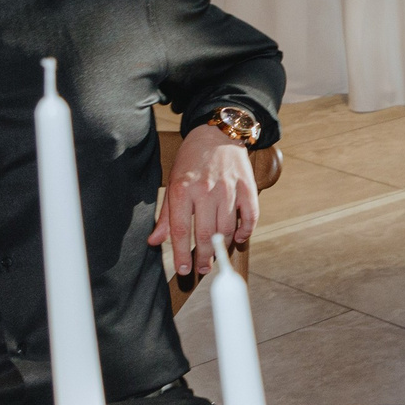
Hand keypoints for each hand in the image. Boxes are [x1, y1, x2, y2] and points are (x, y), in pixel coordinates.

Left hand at [148, 124, 260, 276]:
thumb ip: (166, 215)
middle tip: (203, 268)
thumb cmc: (192, 160)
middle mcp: (206, 190)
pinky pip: (250, 217)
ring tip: (218, 255)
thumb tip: (154, 241)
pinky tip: (239, 238)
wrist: (218, 134)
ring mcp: (229, 189)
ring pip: (228, 229)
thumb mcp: (173, 184)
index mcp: (183, 190)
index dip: (182, 254)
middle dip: (204, 257)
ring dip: (223, 247)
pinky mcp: (247, 186)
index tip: (184, 270)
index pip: (182, 231)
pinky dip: (246, 231)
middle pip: (206, 234)